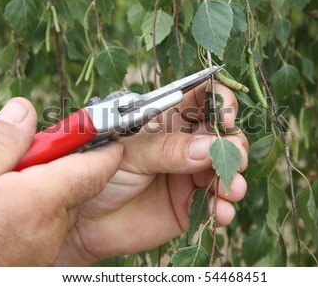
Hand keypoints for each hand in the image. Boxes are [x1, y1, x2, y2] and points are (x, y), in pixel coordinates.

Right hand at [0, 98, 122, 265]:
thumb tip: (24, 111)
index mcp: (40, 202)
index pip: (93, 168)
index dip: (102, 145)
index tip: (101, 127)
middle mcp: (52, 228)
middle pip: (73, 184)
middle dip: (56, 164)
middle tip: (20, 155)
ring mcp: (45, 249)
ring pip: (58, 205)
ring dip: (40, 188)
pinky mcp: (36, 262)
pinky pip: (44, 226)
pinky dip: (31, 210)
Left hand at [56, 81, 248, 264]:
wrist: (82, 217)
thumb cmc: (97, 170)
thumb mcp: (129, 152)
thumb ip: (167, 149)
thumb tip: (209, 148)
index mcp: (168, 121)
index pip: (203, 99)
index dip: (220, 102)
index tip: (227, 116)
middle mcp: (184, 145)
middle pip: (223, 136)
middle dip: (234, 146)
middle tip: (234, 159)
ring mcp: (189, 176)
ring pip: (225, 171)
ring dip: (233, 179)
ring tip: (229, 190)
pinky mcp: (189, 206)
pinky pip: (216, 206)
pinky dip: (223, 209)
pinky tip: (220, 213)